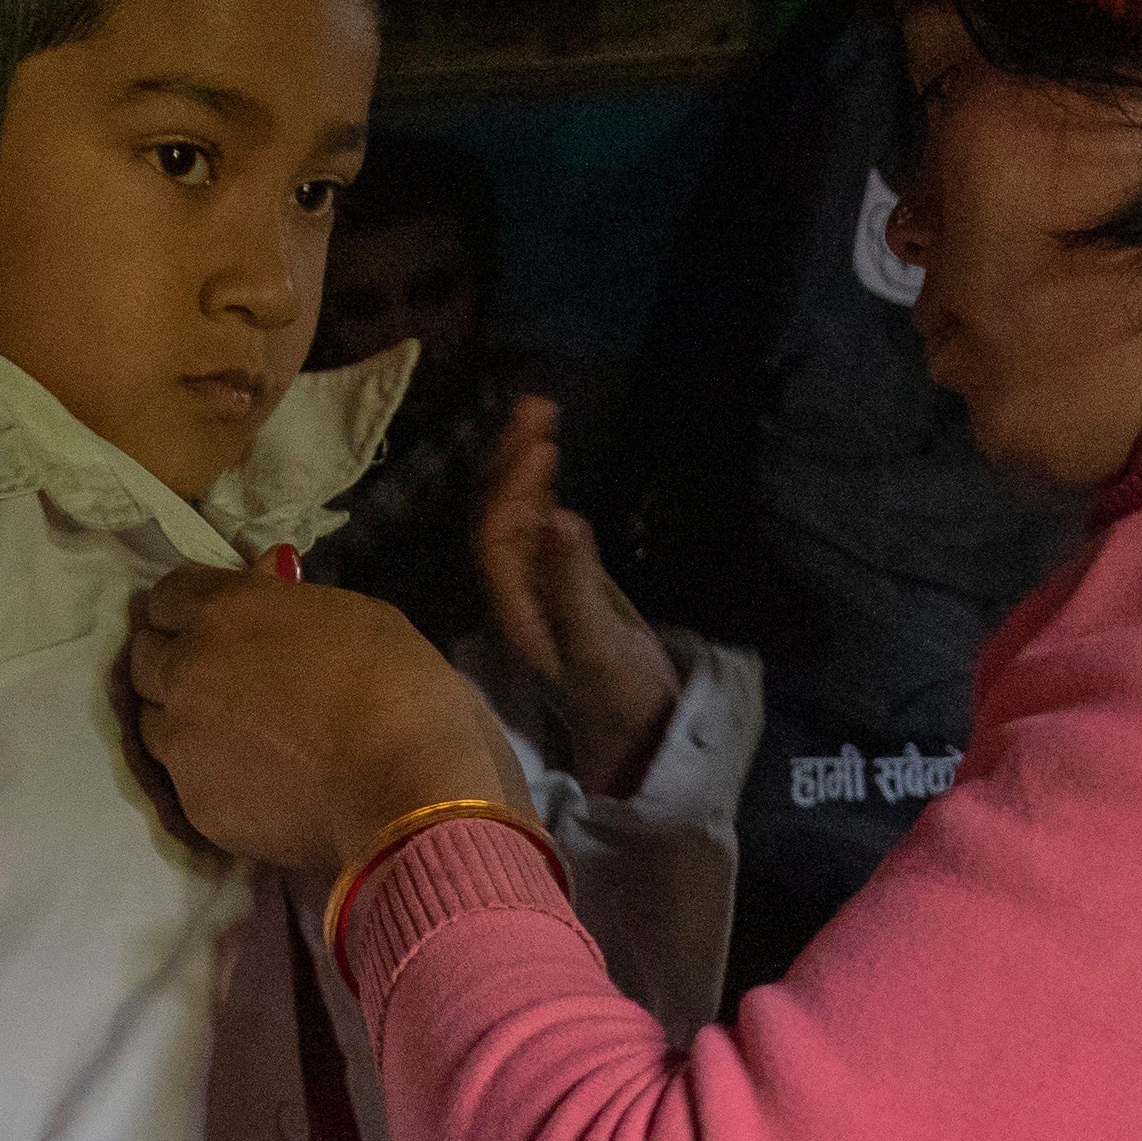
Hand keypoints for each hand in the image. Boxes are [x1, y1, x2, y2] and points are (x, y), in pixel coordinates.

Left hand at [129, 565, 523, 879]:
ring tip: (228, 733)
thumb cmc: (402, 691)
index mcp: (225, 610)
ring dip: (179, 718)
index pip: (167, 594)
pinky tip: (249, 779)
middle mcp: (187, 669)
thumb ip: (290, 599)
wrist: (407, 792)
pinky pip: (182, 779)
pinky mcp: (193, 803)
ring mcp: (182, 741)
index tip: (212, 622)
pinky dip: (206, 773)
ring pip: (152, 720)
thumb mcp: (357, 615)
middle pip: (143, 656)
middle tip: (215, 676)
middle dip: (173, 658)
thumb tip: (264, 577)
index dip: (190, 607)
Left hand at [474, 397, 679, 798]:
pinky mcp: (565, 586)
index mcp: (516, 610)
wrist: (643, 737)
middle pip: (498, 515)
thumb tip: (557, 518)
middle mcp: (516, 595)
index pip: (499, 535)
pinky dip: (543, 488)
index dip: (514, 486)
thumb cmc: (622, 699)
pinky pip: (541, 526)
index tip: (541, 442)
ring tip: (540, 411)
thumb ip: (576, 585)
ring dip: (523, 465)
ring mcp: (538, 589)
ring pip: (518, 516)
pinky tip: (552, 457)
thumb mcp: (601, 645)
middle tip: (535, 403)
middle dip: (510, 459)